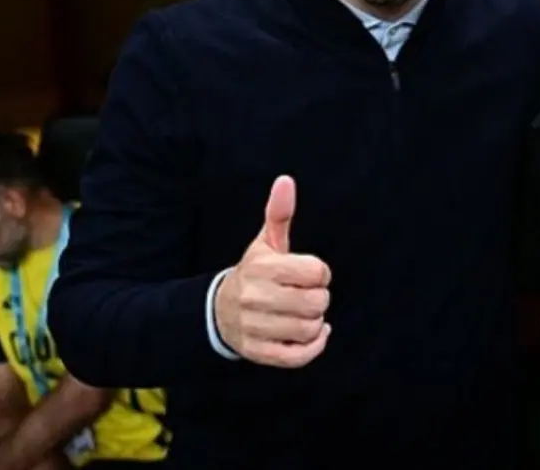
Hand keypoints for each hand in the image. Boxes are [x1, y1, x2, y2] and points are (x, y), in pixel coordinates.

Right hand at [215, 176, 331, 366]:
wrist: (219, 310)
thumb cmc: (253, 273)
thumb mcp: (265, 243)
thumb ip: (279, 213)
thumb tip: (286, 181)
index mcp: (262, 267)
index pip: (317, 272)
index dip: (320, 273)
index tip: (310, 274)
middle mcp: (256, 297)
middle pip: (317, 302)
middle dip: (319, 298)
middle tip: (306, 295)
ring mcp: (255, 327)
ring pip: (309, 329)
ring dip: (315, 322)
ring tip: (303, 313)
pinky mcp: (257, 353)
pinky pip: (298, 357)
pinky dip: (313, 347)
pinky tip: (312, 334)